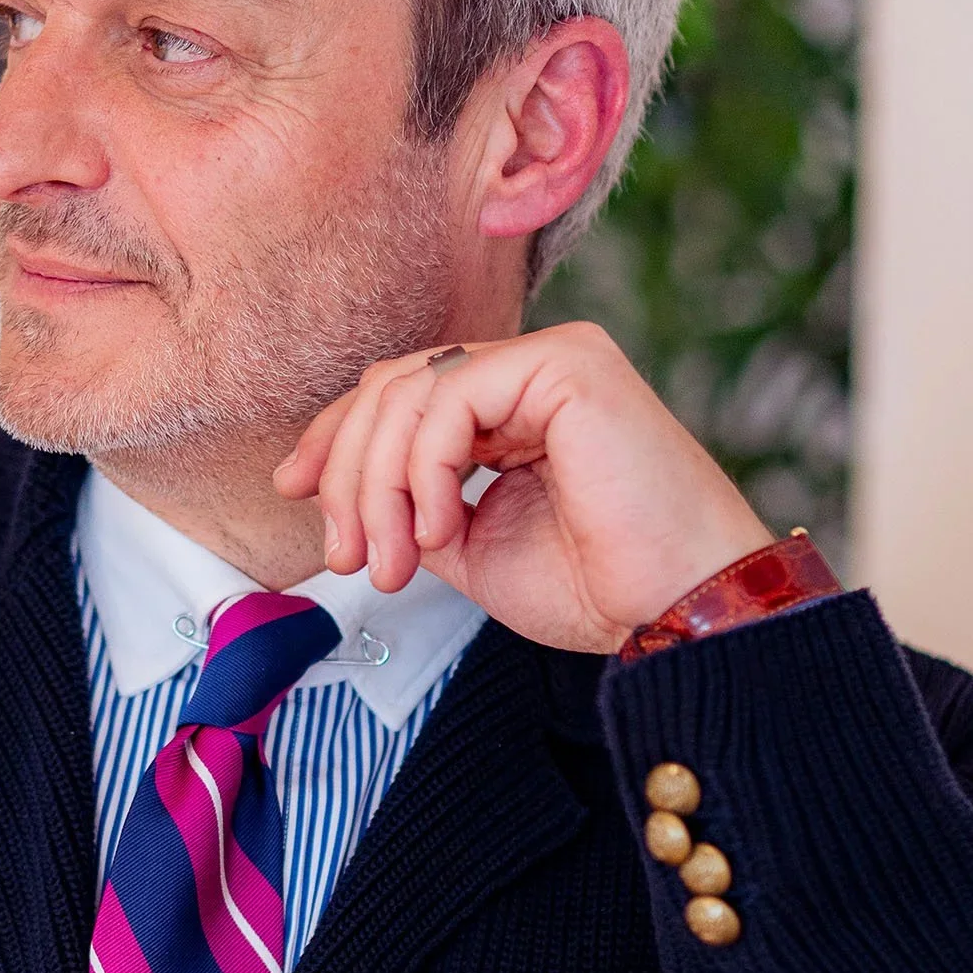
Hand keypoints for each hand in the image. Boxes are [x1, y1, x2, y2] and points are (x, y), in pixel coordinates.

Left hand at [272, 322, 773, 653]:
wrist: (682, 614)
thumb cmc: (598, 586)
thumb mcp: (472, 546)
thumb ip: (414, 503)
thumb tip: (344, 493)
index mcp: (513, 405)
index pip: (399, 394)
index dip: (336, 438)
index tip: (290, 490)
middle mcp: (531, 369)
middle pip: (391, 387)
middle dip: (346, 474)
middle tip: (346, 555)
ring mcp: (551, 358)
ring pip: (408, 391)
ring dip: (378, 485)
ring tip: (393, 561)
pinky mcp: (567, 362)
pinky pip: (449, 400)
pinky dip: (423, 470)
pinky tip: (442, 528)